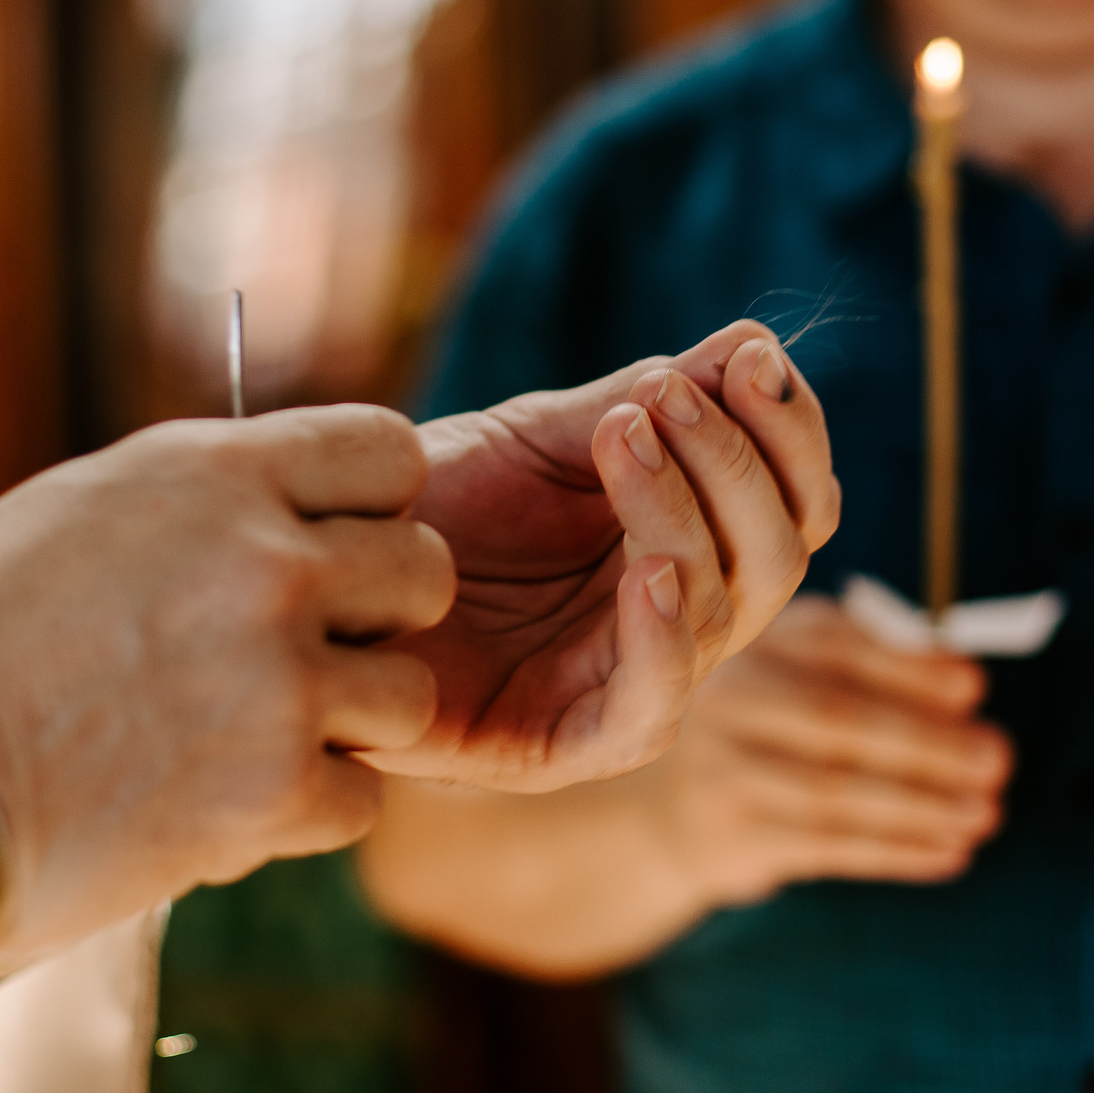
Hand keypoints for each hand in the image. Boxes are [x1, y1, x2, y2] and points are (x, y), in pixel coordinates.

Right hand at [0, 406, 451, 973]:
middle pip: (427, 571)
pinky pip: (361, 797)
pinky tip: (223, 805)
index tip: (335, 547)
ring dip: (350, 725)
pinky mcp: (270, 790)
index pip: (388, 450)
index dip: (376, 507)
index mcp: (212, 473)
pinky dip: (304, 813)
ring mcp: (276, 677)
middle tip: (308, 657)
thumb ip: (206, 505)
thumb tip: (291, 511)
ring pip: (411, 693)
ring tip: (258, 739)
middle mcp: (264, 561)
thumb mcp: (82, 514)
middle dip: (382, 620)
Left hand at [361, 320, 839, 792]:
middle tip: (667, 396)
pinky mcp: (558, 749)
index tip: (755, 362)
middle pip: (777, 557)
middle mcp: (670, 624)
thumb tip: (755, 343)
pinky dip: (665, 641)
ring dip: (686, 512)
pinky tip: (647, 572)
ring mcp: (620, 689)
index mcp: (683, 547)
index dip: (792, 436)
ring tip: (623, 436)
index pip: (791, 506)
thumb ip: (645, 401)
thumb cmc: (425, 514)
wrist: (301, 574)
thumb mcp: (538, 438)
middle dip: (742, 465)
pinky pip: (647, 713)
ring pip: (720, 615)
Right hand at [644, 597, 1010, 905]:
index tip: (973, 685)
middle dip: (928, 742)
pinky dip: (897, 853)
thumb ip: (874, 667)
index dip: (907, 665)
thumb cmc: (768, 730)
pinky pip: (827, 846)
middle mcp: (728, 698)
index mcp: (756, 643)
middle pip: (838, 719)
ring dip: (924, 806)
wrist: (667, 809)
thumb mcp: (803, 677)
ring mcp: (721, 769)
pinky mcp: (729, 836)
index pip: (835, 645)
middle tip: (999, 758)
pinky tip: (949, 852)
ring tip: (987, 813)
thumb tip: (964, 688)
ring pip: (837, 791)